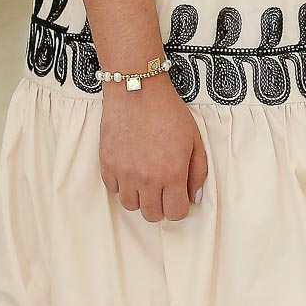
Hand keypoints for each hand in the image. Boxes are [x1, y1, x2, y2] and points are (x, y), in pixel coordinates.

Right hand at [99, 75, 208, 221]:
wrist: (137, 91)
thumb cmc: (168, 112)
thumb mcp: (194, 139)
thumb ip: (198, 171)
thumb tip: (193, 198)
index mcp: (172, 173)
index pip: (175, 213)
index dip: (179, 206)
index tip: (178, 195)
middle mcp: (147, 179)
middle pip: (152, 215)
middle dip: (161, 205)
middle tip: (163, 187)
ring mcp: (124, 174)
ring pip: (131, 205)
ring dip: (140, 196)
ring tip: (146, 176)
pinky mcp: (107, 165)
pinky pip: (114, 189)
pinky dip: (122, 183)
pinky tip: (131, 166)